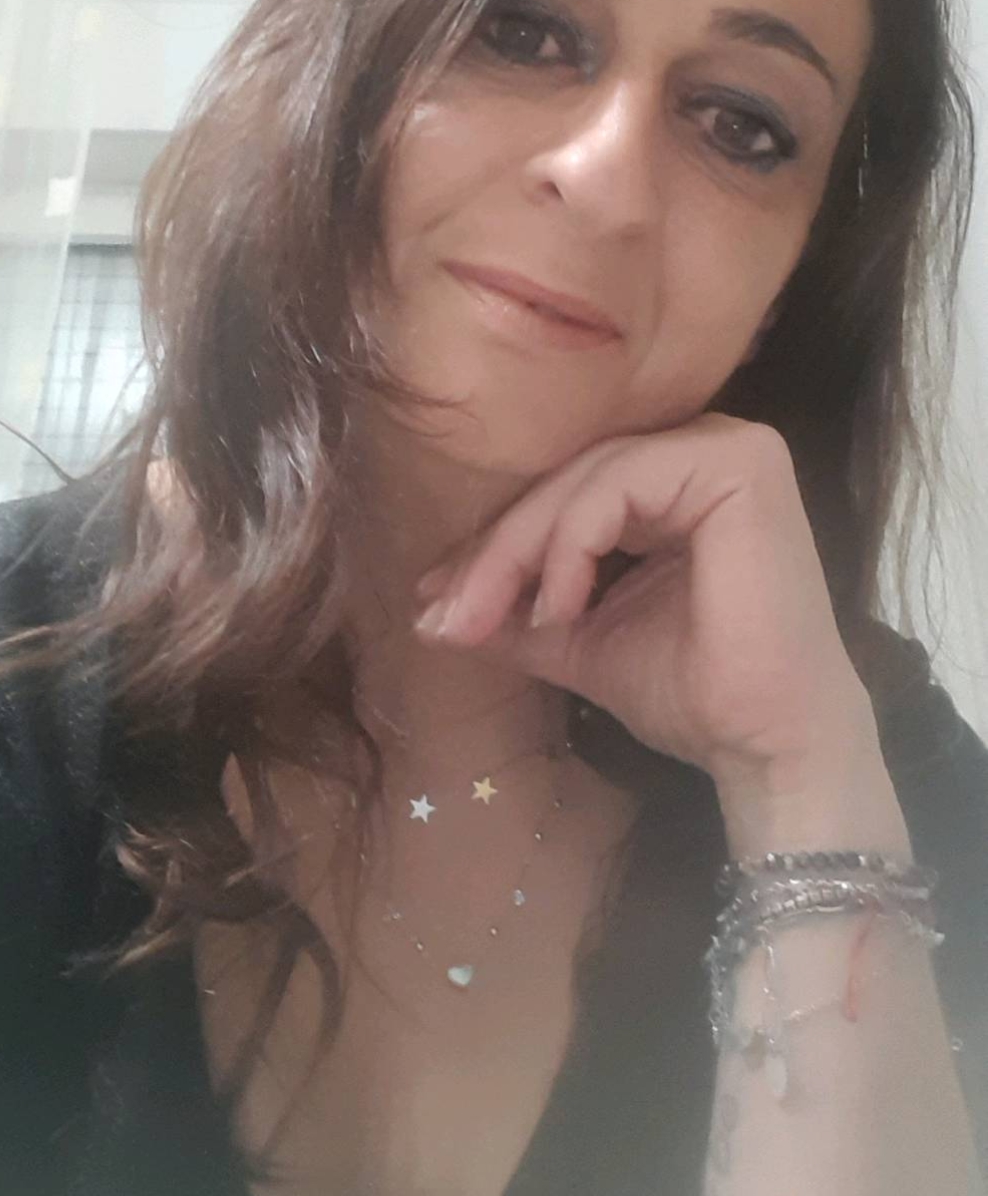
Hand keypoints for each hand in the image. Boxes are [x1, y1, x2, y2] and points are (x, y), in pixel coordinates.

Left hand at [414, 412, 878, 793]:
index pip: (568, 491)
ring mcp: (728, 449)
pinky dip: (571, 544)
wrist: (767, 746)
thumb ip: (516, 611)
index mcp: (677, 481)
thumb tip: (429, 612)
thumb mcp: (579, 638)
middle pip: (570, 480)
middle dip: (496, 551)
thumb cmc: (693, 692)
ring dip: (522, 550)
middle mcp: (706, 448)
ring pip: (585, 479)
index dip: (496, 547)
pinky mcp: (737, 465)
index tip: (437, 609)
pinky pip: (619, 485)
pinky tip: (557, 605)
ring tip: (493, 617)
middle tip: (445, 614)